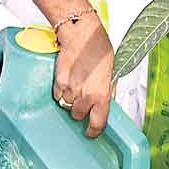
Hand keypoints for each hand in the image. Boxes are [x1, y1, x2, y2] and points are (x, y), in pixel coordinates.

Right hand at [53, 11, 114, 137]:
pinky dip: (61, 90)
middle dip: (79, 109)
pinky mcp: (58, 82)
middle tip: (82, 97)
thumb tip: (106, 103)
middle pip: (77, 115)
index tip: (90, 132)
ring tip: (75, 83)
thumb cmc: (99, 50)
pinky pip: (57, 94)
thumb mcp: (110, 73)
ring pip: (66, 105)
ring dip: (69, 99)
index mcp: (102, 95)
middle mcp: (85, 95)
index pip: (98, 123)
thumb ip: (107, 90)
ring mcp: (70, 90)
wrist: (82, 36)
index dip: (93, 131)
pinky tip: (67, 78)